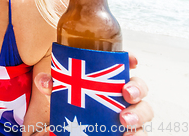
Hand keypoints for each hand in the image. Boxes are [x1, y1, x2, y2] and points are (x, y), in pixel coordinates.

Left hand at [34, 53, 153, 135]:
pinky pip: (141, 133)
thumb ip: (54, 86)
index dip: (131, 60)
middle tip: (127, 93)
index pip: (126, 65)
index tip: (132, 61)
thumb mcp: (63, 93)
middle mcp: (124, 94)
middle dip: (137, 88)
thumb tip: (43, 80)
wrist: (76, 129)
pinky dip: (137, 135)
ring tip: (124, 120)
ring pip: (145, 110)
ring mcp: (129, 112)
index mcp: (110, 79)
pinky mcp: (130, 130)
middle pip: (140, 87)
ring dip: (139, 114)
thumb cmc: (75, 103)